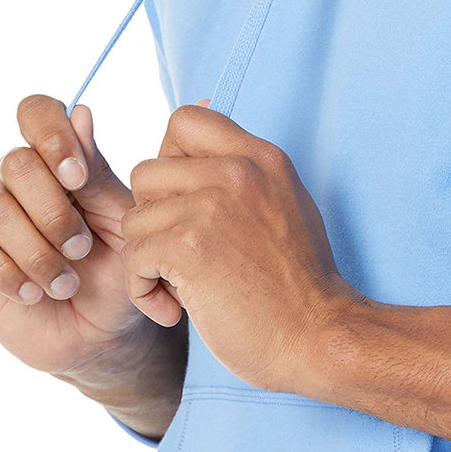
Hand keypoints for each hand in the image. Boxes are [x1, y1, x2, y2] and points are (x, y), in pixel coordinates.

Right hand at [0, 95, 153, 382]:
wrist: (105, 331)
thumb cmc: (120, 267)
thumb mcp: (120, 218)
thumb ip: (98, 172)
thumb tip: (80, 112)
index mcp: (61, 157)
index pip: (37, 112)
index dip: (53, 137)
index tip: (78, 178)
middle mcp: (20, 177)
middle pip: (16, 162)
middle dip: (54, 211)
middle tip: (82, 247)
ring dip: (37, 250)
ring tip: (66, 281)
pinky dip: (9, 272)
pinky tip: (34, 292)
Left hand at [121, 103, 359, 393]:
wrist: (317, 332)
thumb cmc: (299, 279)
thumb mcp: (283, 200)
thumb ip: (245, 170)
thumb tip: (197, 144)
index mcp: (260, 155)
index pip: (185, 119)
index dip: (170, 157)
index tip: (185, 198)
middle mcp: (237, 170)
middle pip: (147, 170)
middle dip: (152, 216)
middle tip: (179, 250)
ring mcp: (212, 205)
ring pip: (134, 217)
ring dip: (147, 257)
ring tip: (180, 284)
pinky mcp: (190, 246)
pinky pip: (133, 256)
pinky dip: (143, 289)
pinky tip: (172, 308)